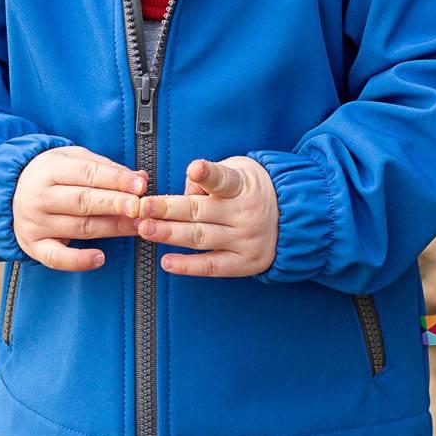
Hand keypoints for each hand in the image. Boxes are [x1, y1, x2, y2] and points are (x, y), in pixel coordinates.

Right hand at [12, 145, 147, 271]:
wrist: (9, 194)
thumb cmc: (52, 176)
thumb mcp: (74, 160)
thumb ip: (107, 168)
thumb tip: (141, 179)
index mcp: (50, 169)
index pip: (87, 174)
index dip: (115, 180)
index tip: (140, 187)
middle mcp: (39, 197)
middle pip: (83, 201)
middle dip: (115, 204)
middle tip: (140, 208)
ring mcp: (35, 223)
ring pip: (78, 228)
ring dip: (111, 229)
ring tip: (137, 227)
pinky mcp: (34, 246)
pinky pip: (56, 258)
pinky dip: (78, 261)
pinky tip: (100, 258)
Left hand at [136, 156, 278, 277]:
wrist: (294, 219)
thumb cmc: (254, 191)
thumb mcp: (239, 171)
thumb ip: (211, 178)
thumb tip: (185, 189)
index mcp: (243, 186)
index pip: (224, 179)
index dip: (208, 174)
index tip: (194, 169)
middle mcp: (245, 213)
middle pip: (200, 211)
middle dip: (167, 209)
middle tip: (140, 207)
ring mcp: (245, 240)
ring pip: (200, 238)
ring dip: (168, 234)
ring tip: (144, 229)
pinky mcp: (244, 263)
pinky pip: (211, 266)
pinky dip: (188, 266)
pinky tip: (166, 261)